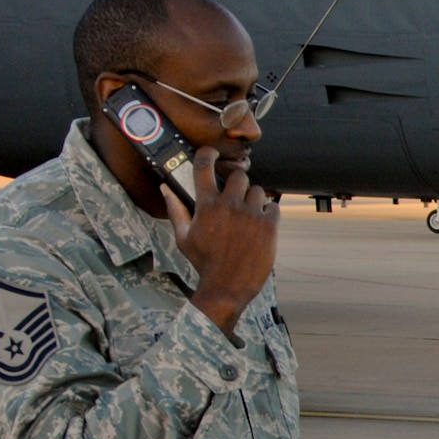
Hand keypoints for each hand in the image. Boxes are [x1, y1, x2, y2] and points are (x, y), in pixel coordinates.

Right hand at [166, 147, 278, 333]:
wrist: (228, 286)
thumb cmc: (204, 263)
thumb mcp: (184, 238)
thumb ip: (176, 210)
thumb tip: (165, 188)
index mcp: (206, 206)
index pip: (204, 167)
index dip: (207, 154)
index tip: (211, 152)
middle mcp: (229, 206)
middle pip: (238, 176)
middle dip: (237, 184)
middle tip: (236, 197)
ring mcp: (251, 215)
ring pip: (258, 191)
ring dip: (254, 199)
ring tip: (249, 216)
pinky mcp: (269, 226)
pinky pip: (273, 207)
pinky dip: (269, 213)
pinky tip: (262, 225)